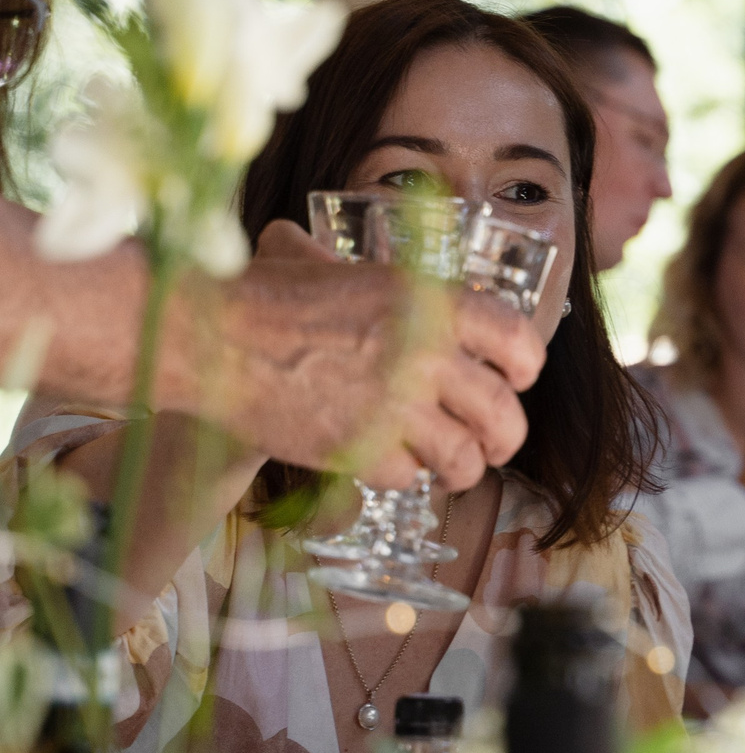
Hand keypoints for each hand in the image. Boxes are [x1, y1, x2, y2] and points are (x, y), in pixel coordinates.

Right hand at [171, 221, 540, 488]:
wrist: (210, 332)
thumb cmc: (272, 295)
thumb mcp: (355, 275)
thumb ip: (406, 298)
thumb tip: (445, 319)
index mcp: (434, 303)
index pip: (520, 341)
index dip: (526, 368)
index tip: (519, 380)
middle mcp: (426, 354)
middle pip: (504, 413)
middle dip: (507, 437)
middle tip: (497, 445)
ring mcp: (395, 405)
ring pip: (464, 457)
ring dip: (462, 468)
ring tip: (450, 467)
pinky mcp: (358, 448)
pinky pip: (406, 477)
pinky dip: (400, 474)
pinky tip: (386, 461)